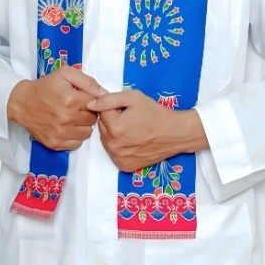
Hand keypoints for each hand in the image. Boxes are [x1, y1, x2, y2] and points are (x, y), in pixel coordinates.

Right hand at [7, 67, 105, 151]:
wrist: (22, 103)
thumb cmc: (45, 87)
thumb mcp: (65, 74)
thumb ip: (87, 81)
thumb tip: (104, 93)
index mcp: (71, 100)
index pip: (96, 104)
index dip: (92, 100)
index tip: (83, 98)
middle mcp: (67, 118)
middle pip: (93, 119)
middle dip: (88, 112)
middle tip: (77, 107)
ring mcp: (61, 133)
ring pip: (87, 133)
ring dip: (83, 125)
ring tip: (73, 117)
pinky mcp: (55, 143)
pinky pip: (77, 144)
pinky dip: (75, 136)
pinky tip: (68, 127)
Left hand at [88, 89, 206, 172]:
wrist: (175, 133)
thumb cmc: (155, 113)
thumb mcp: (133, 98)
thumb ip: (109, 99)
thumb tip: (90, 105)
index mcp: (115, 128)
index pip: (101, 113)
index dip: (114, 108)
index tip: (127, 109)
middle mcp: (114, 146)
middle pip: (102, 127)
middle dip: (112, 120)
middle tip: (130, 118)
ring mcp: (119, 158)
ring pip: (106, 140)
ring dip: (114, 133)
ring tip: (132, 129)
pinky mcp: (124, 166)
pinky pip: (113, 152)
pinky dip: (119, 146)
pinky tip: (133, 141)